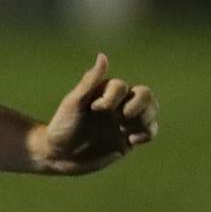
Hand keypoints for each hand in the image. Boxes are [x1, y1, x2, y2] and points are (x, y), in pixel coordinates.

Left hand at [33, 54, 158, 173]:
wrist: (58, 155)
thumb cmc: (62, 125)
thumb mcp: (74, 102)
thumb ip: (90, 81)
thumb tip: (103, 56)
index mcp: (104, 93)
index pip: (122, 86)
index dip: (113, 96)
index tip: (95, 109)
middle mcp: (117, 105)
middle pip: (145, 94)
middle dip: (139, 105)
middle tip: (122, 117)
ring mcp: (124, 122)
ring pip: (151, 111)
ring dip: (146, 117)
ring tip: (127, 129)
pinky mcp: (128, 140)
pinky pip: (149, 131)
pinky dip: (147, 133)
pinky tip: (131, 141)